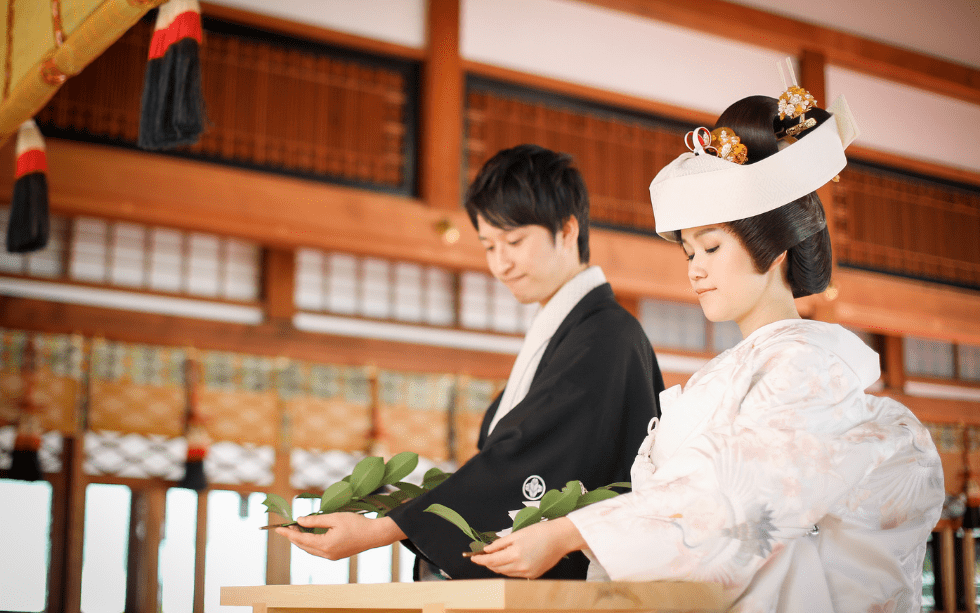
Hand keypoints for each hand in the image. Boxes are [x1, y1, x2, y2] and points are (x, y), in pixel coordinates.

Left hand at [275, 513, 405, 559]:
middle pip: (304, 546)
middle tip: (286, 527)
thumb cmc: (356, 524)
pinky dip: (310, 543)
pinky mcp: (336, 555)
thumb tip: (299, 521)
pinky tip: (309, 535)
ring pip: (310, 549)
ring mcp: (331, 556)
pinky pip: (318, 550)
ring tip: (295, 529)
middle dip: (293, 537)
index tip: (278, 529)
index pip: (301, 539)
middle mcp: (326, 554)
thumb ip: (315, 521)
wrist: (374, 535)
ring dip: (302, 540)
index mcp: (325, 545)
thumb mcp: (334, 518)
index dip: (288, 533)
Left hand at [469, 517, 585, 577]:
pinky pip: (516, 574)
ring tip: (494, 557)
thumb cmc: (540, 532)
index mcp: (515, 554)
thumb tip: (487, 549)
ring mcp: (527, 573)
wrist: (560, 538)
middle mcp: (521, 566)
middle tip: (481, 556)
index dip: (480, 560)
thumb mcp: (517, 534)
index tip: (473, 558)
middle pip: (497, 568)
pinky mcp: (533, 575)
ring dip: (498, 566)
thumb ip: (500, 543)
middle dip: (488, 563)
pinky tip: (509, 560)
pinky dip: (509, 568)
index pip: (491, 560)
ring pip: (506, 572)